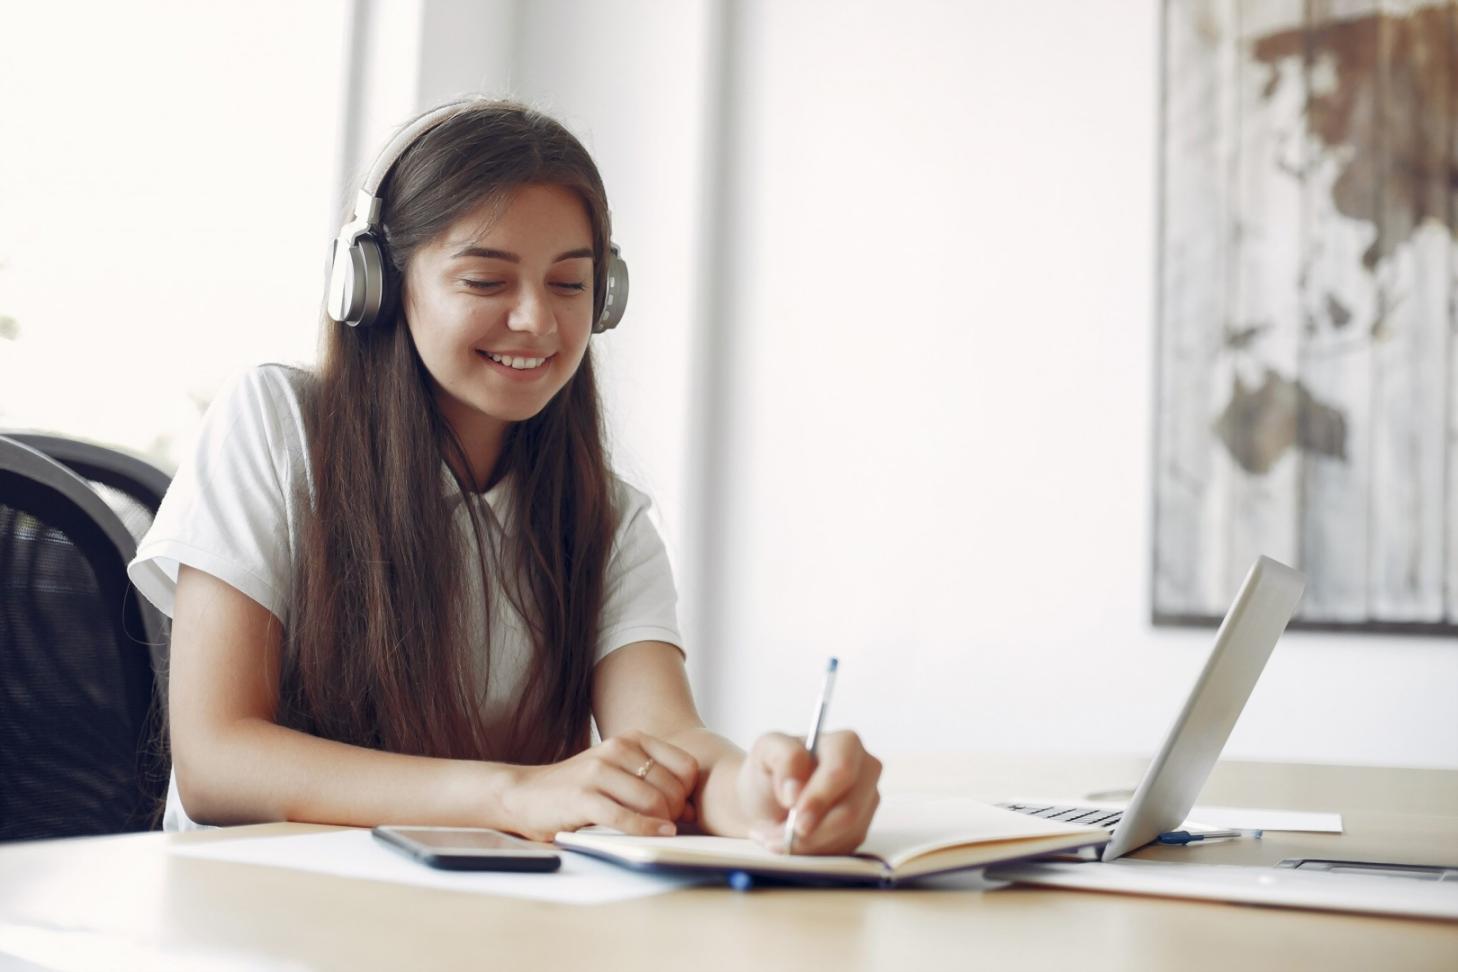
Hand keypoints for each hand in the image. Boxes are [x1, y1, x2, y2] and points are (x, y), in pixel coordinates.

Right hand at [503, 731, 698, 841]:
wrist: (527, 794)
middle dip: (676, 812)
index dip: (689, 792)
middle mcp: (617, 748)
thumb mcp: (618, 773)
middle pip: (672, 787)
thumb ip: (653, 783)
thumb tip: (690, 809)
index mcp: (631, 740)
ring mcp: (599, 771)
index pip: (686, 765)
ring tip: (658, 832)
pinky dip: (646, 830)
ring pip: (653, 801)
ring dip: (662, 823)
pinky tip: (657, 835)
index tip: (681, 808)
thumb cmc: (580, 789)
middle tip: (668, 825)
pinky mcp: (584, 797)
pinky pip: (626, 817)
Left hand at [737, 730, 880, 854]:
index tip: (795, 816)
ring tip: (776, 836)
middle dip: (813, 830)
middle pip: (849, 811)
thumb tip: (795, 791)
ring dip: (807, 843)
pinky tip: (792, 841)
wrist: (766, 800)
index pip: (842, 771)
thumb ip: (783, 758)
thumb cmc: (769, 770)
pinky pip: (842, 850)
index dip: (820, 797)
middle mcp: (865, 772)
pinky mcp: (860, 831)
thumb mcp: (765, 751)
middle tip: (780, 837)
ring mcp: (866, 803)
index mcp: (845, 744)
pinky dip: (812, 852)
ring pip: (845, 835)